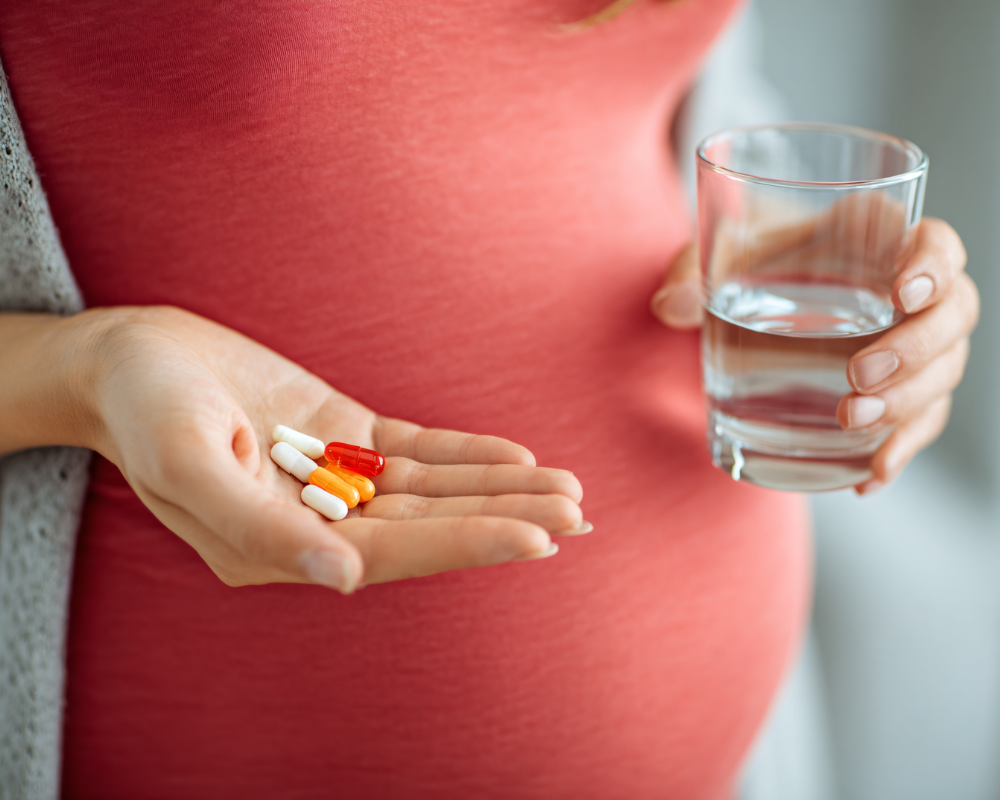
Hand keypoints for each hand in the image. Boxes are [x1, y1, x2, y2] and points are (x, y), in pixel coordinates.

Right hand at [79, 306, 584, 592]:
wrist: (130, 358)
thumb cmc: (146, 408)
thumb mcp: (186, 461)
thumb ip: (258, 526)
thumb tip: (340, 579)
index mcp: (278, 546)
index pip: (392, 553)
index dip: (466, 544)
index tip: (538, 539)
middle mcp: (315, 522)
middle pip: (427, 525)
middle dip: (501, 518)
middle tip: (577, 514)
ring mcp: (333, 478)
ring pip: (431, 490)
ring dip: (497, 488)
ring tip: (567, 490)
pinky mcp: (342, 437)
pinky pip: (413, 451)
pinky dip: (463, 455)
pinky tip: (513, 458)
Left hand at [651, 218, 978, 493]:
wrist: (748, 297)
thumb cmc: (746, 263)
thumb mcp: (716, 258)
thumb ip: (691, 270)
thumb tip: (668, 305)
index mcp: (875, 239)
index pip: (934, 243)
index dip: (933, 264)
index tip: (903, 294)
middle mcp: (906, 290)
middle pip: (953, 314)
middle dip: (915, 350)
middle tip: (855, 377)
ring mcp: (909, 343)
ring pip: (945, 371)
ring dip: (910, 403)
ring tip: (852, 425)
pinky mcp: (898, 390)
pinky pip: (922, 421)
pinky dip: (900, 451)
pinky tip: (868, 477)